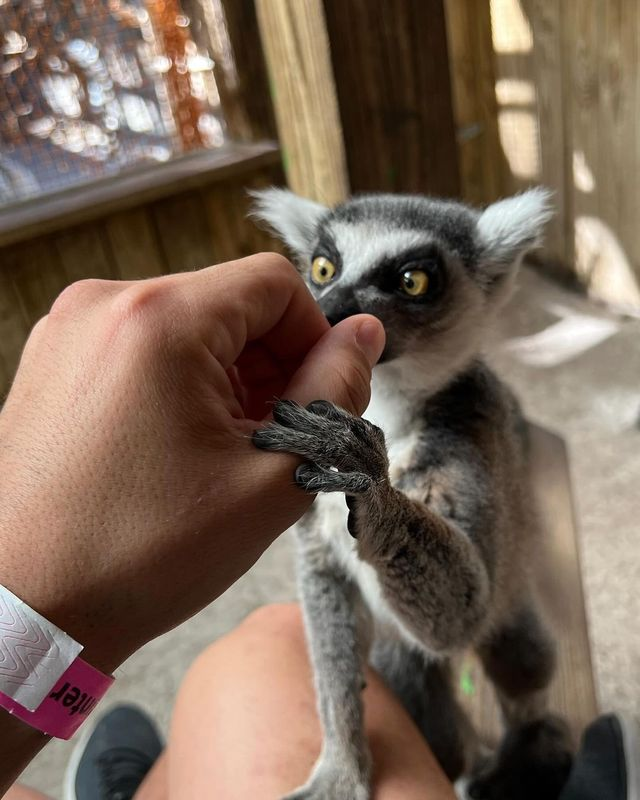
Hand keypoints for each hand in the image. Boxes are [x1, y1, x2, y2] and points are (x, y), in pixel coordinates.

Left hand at [0, 253, 384, 672]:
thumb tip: (364, 333)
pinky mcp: (52, 358)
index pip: (276, 284)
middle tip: (265, 440)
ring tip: (217, 452)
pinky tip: (173, 446)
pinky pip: (142, 344)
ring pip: (187, 324)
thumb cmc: (143, 555)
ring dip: (224, 377)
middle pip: (230, 302)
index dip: (313, 340)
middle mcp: (104, 304)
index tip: (309, 403)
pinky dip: (177, 381)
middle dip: (267, 365)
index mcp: (160, 320)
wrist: (24, 608)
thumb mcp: (270, 479)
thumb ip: (333, 394)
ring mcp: (69, 329)